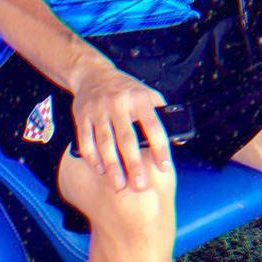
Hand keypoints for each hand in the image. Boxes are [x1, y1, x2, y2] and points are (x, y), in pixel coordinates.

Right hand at [70, 55, 170, 189]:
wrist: (94, 74)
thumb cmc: (127, 90)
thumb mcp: (147, 94)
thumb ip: (161, 114)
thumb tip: (178, 139)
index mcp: (140, 99)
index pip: (153, 126)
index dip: (160, 148)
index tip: (165, 168)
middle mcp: (119, 103)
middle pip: (127, 138)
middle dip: (134, 164)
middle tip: (140, 187)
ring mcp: (99, 109)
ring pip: (105, 142)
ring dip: (112, 166)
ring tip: (119, 185)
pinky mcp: (82, 116)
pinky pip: (86, 140)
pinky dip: (92, 157)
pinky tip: (100, 171)